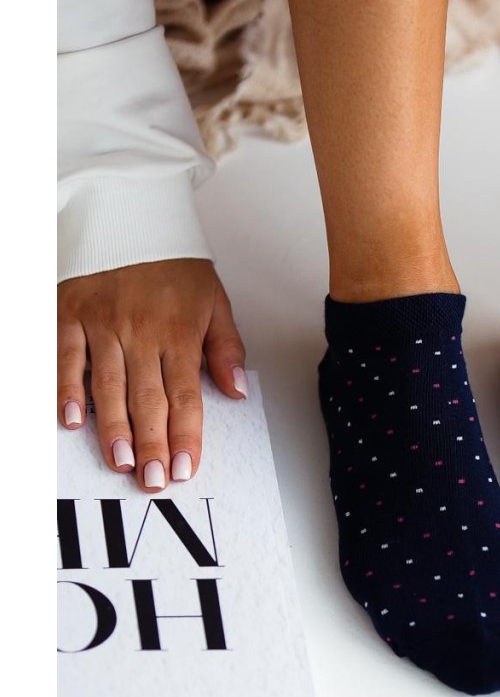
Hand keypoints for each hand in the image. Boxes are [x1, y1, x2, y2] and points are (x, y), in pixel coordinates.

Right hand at [57, 258, 247, 490]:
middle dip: (152, 444)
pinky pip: (66, 359)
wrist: (132, 216)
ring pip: (108, 387)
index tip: (187, 468)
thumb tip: (235, 391)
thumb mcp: (214, 299)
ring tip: (121, 463)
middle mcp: (140, 332)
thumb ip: (225, 347)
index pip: (186, 395)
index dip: (186, 435)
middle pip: (148, 399)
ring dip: (114, 429)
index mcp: (179, 331)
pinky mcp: (70, 315)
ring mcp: (102, 325)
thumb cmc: (174, 264)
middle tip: (153, 480)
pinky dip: (67, 391)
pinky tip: (72, 421)